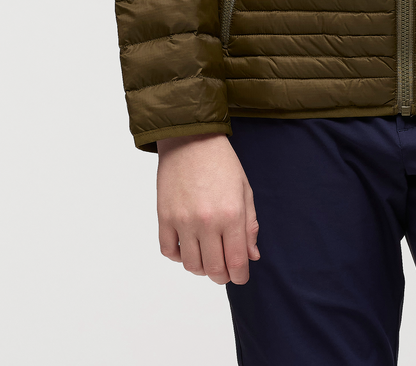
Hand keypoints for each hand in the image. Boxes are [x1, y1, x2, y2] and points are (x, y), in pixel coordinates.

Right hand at [156, 132, 260, 284]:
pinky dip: (178, 255)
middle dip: (222, 276)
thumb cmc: (222, 162)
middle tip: (225, 271)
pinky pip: (168, 251)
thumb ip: (249, 225)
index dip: (240, 275)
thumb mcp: (244, 190)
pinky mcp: (164, 217)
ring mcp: (182, 221)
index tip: (240, 276)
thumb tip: (252, 256)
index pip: (236, 261)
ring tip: (207, 255)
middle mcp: (206, 222)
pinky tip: (187, 245)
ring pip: (190, 265)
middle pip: (213, 269)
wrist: (191, 139)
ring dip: (201, 267)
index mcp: (231, 215)